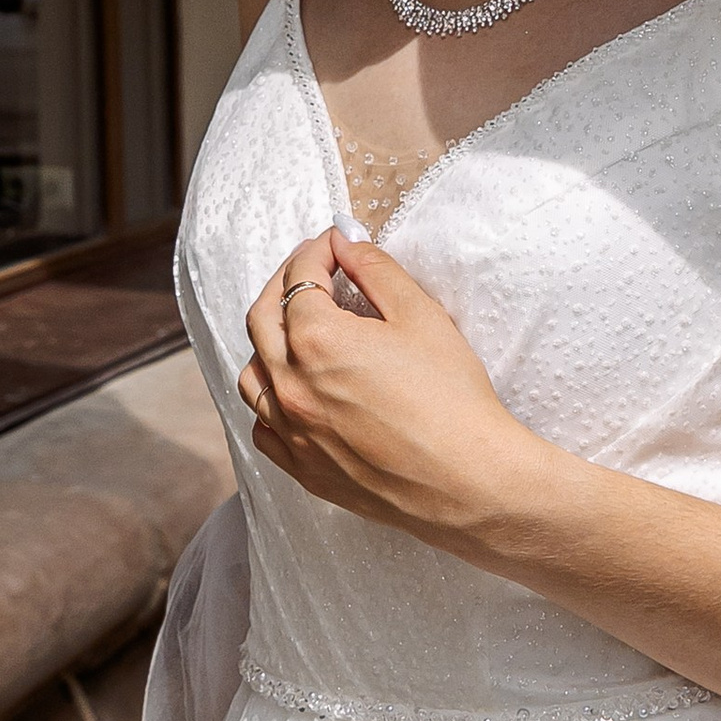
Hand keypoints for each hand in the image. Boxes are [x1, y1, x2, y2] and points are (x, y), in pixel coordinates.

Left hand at [239, 229, 533, 540]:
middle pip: (262, 319)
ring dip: (268, 342)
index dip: (317, 251)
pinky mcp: (302, 469)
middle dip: (283, 284)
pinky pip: (264, 427)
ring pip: (253, 375)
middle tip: (311, 270)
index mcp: (315, 340)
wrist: (468, 480)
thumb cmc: (451, 397)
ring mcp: (291, 431)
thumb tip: (346, 239)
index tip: (335, 243)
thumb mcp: (420, 315)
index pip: (300, 278)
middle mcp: (290, 385)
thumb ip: (375, 269)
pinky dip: (270, 401)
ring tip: (297, 330)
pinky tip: (296, 391)